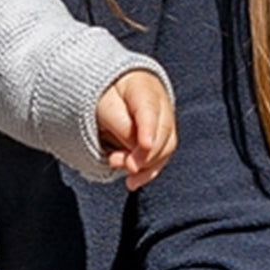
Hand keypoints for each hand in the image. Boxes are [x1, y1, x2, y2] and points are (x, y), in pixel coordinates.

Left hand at [96, 69, 175, 189]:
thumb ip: (121, 125)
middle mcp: (161, 105)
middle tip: (122, 165)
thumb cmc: (104, 93)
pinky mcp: (162, 138)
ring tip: (123, 173)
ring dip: (145, 166)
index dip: (148, 128)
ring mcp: (165, 122)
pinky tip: (132, 182)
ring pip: (165, 149)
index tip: (144, 145)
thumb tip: (137, 150)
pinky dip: (147, 171)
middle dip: (144, 154)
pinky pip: (160, 158)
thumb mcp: (104, 104)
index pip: (149, 109)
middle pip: (162, 133)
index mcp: (144, 88)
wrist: (109, 89)